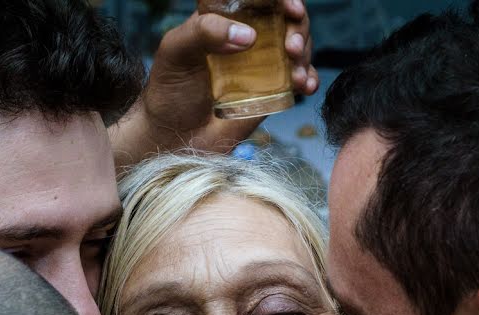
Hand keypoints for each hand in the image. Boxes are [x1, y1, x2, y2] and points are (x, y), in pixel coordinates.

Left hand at [109, 0, 316, 167]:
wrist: (174, 136)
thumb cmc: (169, 90)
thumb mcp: (176, 51)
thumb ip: (204, 32)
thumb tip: (249, 36)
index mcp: (225, 19)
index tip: (290, 6)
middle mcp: (247, 38)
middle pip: (286, 19)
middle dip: (299, 27)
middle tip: (291, 46)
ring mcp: (262, 65)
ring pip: (298, 47)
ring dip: (306, 54)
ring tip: (296, 73)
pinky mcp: (272, 92)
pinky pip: (299, 79)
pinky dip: (309, 79)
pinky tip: (305, 86)